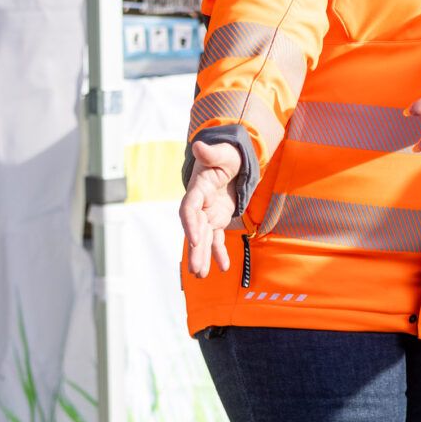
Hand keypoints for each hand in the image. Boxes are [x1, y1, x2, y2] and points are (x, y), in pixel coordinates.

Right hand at [179, 140, 240, 278]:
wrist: (231, 161)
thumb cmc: (226, 156)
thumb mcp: (222, 152)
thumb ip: (211, 153)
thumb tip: (199, 146)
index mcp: (198, 189)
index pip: (189, 208)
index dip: (190, 223)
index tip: (195, 238)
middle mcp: (200, 205)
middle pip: (195, 230)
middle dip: (195, 250)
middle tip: (195, 269)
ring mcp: (208, 214)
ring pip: (204, 239)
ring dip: (202, 257)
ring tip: (200, 275)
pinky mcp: (216, 220)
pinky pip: (217, 239)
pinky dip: (219, 253)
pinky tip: (223, 268)